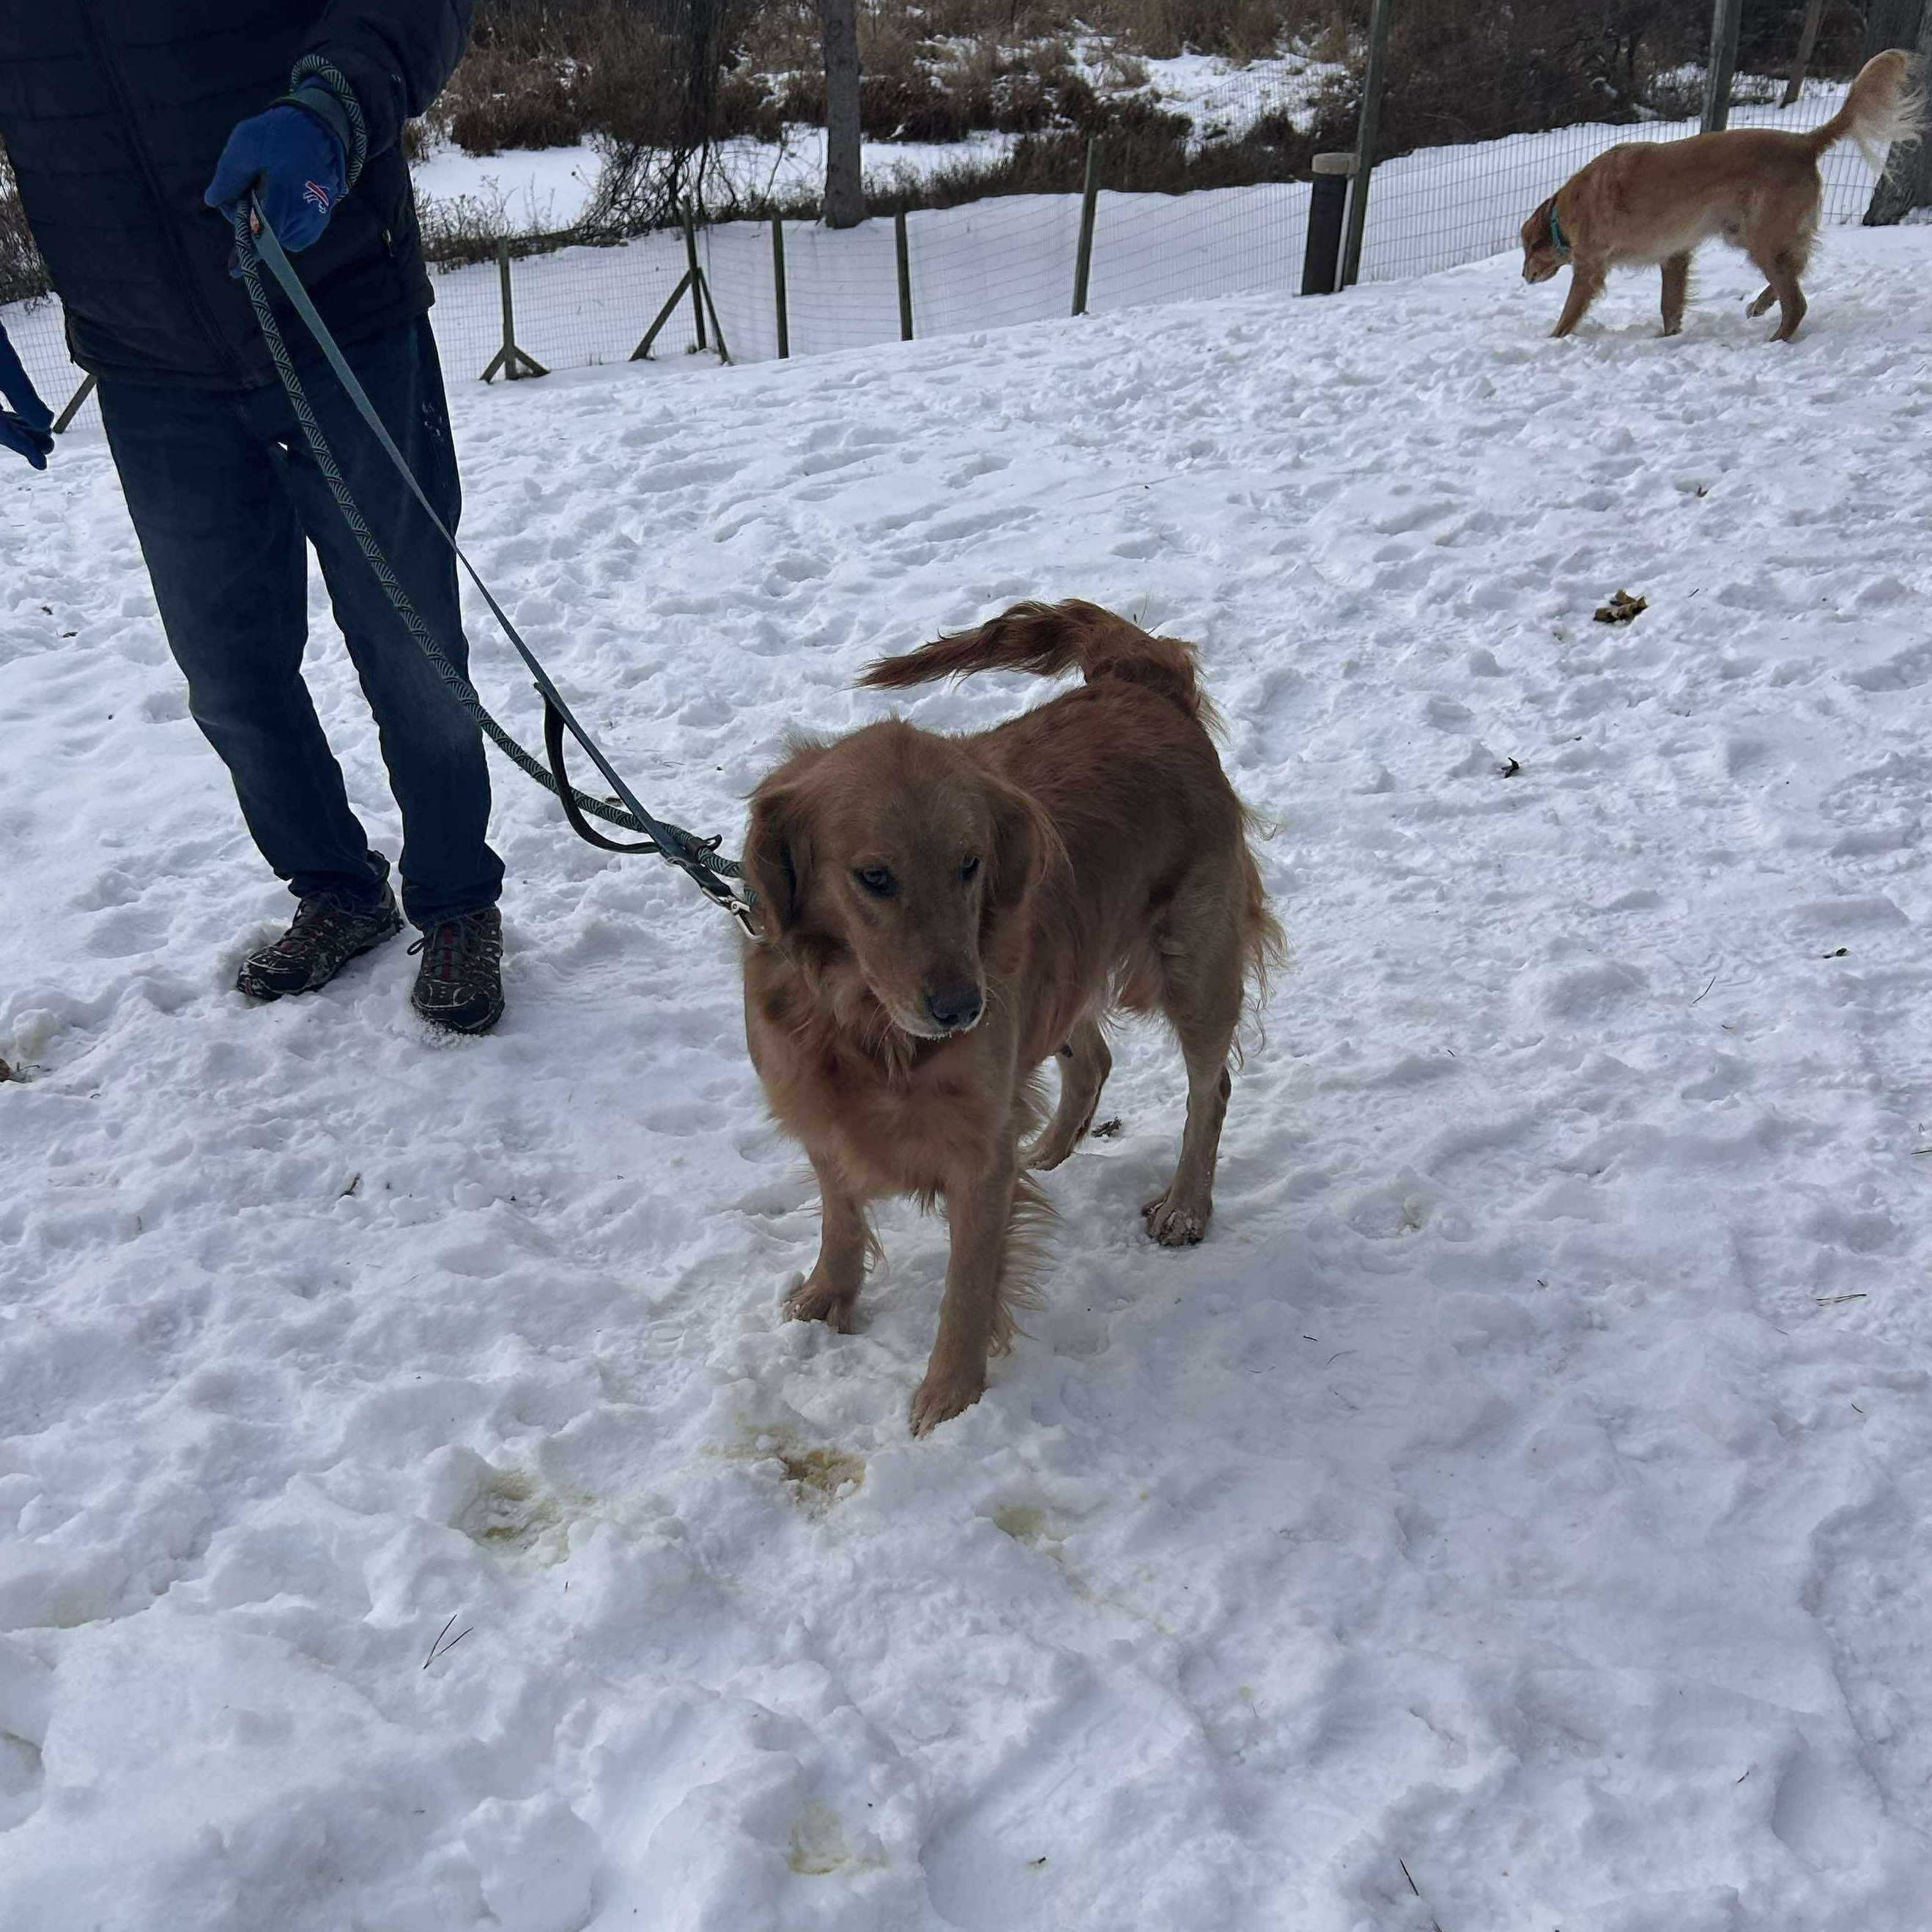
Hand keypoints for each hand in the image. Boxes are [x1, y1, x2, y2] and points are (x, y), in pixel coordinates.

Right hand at [0, 320, 52, 470]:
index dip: (21, 447)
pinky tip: (23, 417)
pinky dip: (4, 413)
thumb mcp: (3, 360)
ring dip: (15, 427)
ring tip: (42, 434)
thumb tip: (45, 423)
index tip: (42, 464)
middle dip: (20, 438)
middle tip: (48, 446)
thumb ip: (22, 394)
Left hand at [204, 94, 346, 252]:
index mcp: (284, 199)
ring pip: (282, 238)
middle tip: (247, 188)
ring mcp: (315, 220)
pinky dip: (283, 222)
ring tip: (267, 189)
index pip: (262, 237)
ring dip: (268, 222)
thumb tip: (212, 201)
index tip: (234, 270)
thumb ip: (227, 176)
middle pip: (268, 238)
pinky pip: (296, 234)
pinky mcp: (321, 219)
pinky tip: (280, 197)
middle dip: (250, 221)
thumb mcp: (244, 144)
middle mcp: (304, 216)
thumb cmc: (279, 133)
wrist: (318, 127)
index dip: (245, 253)